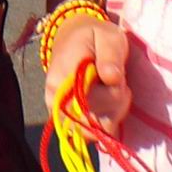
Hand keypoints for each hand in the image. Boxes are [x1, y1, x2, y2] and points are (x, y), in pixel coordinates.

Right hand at [43, 16, 130, 139]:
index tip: (116, 76)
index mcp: (63, 76)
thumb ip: (110, 56)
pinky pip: (93, 134)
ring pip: (94, 131)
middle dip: (114, 101)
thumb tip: (111, 78)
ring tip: (113, 89)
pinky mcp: (70, 122)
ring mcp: (61, 113)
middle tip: (116, 79)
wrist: (76, 40)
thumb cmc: (93, 37)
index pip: (88, 103)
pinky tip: (111, 103)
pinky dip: (108, 121)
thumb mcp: (108, 36)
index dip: (110, 94)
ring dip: (113, 113)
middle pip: (93, 120)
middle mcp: (55, 99)